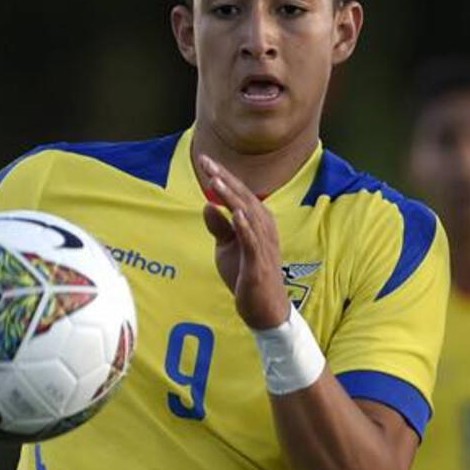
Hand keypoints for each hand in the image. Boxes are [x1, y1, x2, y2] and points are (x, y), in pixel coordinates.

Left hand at [198, 154, 289, 329]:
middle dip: (224, 178)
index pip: (238, 194)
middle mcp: (264, 228)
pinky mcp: (259, 264)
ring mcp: (263, 245)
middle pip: (243, 197)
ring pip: (248, 215)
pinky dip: (245, 226)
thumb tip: (208, 204)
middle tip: (206, 161)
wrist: (264, 309)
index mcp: (257, 221)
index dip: (222, 176)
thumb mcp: (227, 247)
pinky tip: (236, 214)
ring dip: (232, 197)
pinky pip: (253, 242)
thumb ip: (219, 226)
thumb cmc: (247, 275)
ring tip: (215, 180)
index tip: (204, 160)